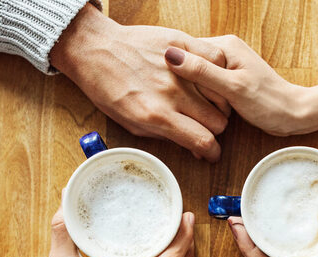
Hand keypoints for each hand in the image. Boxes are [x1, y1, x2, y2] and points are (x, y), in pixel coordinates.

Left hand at [50, 4, 229, 160]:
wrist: (95, 50)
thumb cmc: (109, 89)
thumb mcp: (132, 124)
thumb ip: (167, 136)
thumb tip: (195, 147)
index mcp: (157, 116)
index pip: (203, 140)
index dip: (212, 152)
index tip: (212, 152)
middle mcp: (172, 92)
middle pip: (218, 120)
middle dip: (214, 128)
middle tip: (204, 125)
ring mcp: (179, 67)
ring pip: (222, 93)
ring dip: (218, 102)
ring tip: (206, 102)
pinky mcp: (181, 43)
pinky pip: (216, 60)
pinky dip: (217, 70)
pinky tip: (208, 77)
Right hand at [164, 35, 311, 135]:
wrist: (292, 115)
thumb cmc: (269, 103)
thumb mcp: (233, 88)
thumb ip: (203, 73)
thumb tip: (172, 56)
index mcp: (225, 45)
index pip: (187, 50)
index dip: (174, 70)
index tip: (167, 88)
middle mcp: (225, 50)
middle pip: (190, 63)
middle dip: (183, 84)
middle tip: (177, 103)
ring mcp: (227, 65)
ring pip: (196, 77)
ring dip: (191, 93)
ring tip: (187, 109)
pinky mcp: (228, 79)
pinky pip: (206, 86)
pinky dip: (201, 98)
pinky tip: (199, 110)